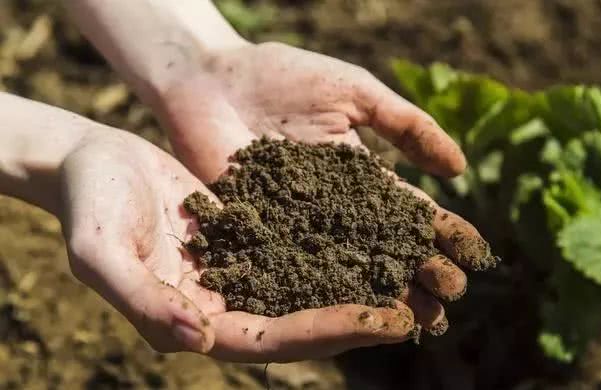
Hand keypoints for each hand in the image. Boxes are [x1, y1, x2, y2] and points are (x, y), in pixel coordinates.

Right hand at [59, 128, 419, 362]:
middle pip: (305, 321)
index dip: (330, 332)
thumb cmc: (89, 204)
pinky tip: (379, 235)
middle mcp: (226, 303)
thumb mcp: (100, 252)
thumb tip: (198, 339)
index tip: (389, 320)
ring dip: (363, 284)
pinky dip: (340, 245)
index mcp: (197, 319)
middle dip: (364, 316)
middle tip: (425, 307)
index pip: (273, 340)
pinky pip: (303, 246)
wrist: (94, 162)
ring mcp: (241, 270)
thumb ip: (143, 300)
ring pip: (311, 286)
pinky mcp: (251, 236)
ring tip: (418, 276)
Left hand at [156, 42, 494, 334]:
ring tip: (417, 319)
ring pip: (346, 268)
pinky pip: (293, 269)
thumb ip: (406, 126)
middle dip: (419, 273)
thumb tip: (460, 169)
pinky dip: (322, 292)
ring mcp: (296, 227)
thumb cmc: (284, 77)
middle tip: (450, 299)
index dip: (441, 234)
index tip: (473, 256)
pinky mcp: (257, 236)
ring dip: (381, 293)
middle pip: (383, 249)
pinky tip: (350, 312)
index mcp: (359, 178)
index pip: (408, 213)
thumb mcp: (355, 93)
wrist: (211, 78)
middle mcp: (333, 211)